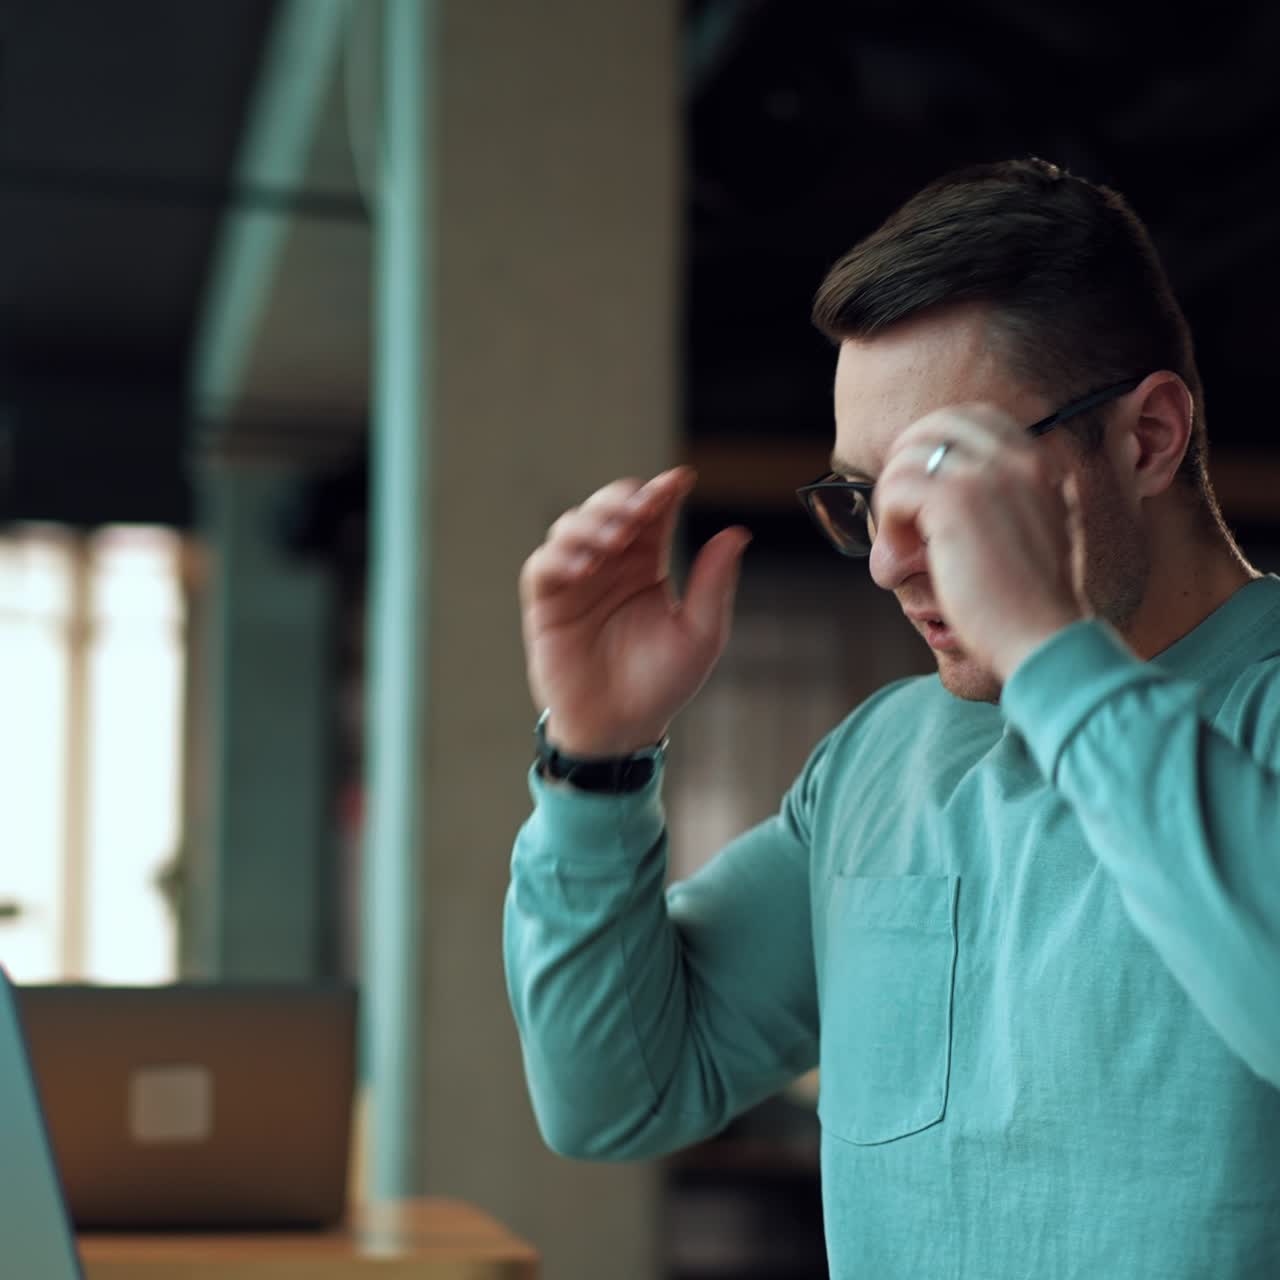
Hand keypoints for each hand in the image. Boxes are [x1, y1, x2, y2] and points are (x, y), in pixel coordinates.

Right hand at [518, 467, 750, 756]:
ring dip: (591, 524)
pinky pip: (542, 565)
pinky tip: (584, 567)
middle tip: (639, 511)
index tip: (680, 480)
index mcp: (646, 565)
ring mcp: (575, 580)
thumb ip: (713, 583)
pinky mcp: (547, 603)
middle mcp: (609, 565)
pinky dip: (559, 557)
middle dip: (622, 500)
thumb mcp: (700, 634)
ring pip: (571, 525)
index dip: (663, 491)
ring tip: (613, 541)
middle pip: (608, 507)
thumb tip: (738, 533)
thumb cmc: (662, 684)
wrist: (621, 727)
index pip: (652, 513)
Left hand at [875, 405, 1088, 679]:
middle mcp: (1018, 458)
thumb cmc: (1033, 603)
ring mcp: (987, 475)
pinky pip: (896, 488)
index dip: (934, 443)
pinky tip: (898, 562)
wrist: (1045, 637)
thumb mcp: (1036, 534)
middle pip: (936, 425)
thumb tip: (946, 490)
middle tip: (896, 508)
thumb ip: (1006, 502)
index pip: (975, 418)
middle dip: (905, 461)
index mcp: (1040, 462)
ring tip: (899, 550)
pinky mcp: (955, 501)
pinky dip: (887, 522)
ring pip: (909, 458)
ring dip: (892, 501)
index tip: (918, 483)